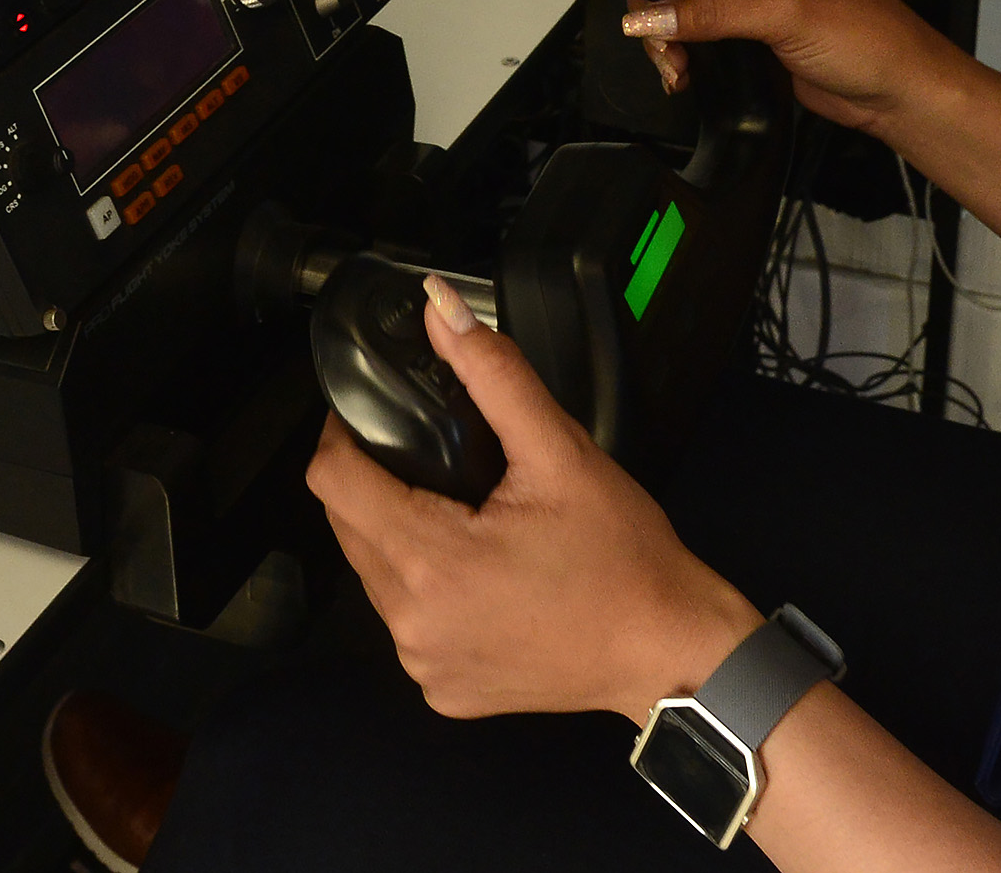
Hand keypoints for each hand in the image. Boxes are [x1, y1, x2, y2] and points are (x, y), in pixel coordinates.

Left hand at [309, 275, 757, 722]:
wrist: (667, 651)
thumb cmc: (622, 557)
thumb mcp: (561, 452)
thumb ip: (495, 375)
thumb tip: (441, 307)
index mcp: (430, 561)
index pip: (332, 483)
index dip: (339, 435)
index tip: (363, 413)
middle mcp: (411, 623)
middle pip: (347, 529)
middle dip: (371, 483)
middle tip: (424, 455)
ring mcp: (425, 666)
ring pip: (374, 578)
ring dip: (395, 537)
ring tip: (456, 509)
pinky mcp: (444, 692)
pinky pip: (407, 625)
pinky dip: (424, 592)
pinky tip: (475, 573)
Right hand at [616, 0, 978, 140]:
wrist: (899, 93)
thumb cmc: (872, 38)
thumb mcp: (787, 14)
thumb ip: (714, 12)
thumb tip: (651, 15)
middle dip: (663, 8)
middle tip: (659, 43)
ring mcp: (757, 0)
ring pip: (690, 8)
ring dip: (672, 38)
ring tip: (675, 69)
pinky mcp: (756, 36)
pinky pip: (705, 38)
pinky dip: (687, 56)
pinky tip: (683, 76)